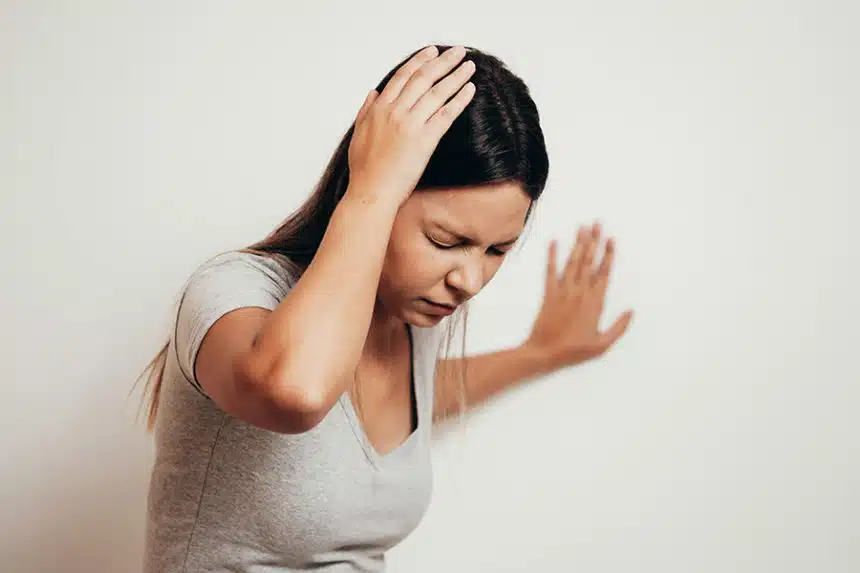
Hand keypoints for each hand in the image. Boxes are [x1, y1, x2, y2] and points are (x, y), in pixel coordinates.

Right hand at [347, 45, 475, 205]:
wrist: (371, 192)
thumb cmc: (364, 170)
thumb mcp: (359, 134)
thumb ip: (366, 111)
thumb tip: (373, 92)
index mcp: (379, 109)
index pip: (403, 76)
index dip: (420, 61)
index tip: (433, 52)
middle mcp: (395, 111)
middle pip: (423, 78)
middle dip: (443, 62)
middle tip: (458, 52)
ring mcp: (410, 124)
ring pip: (437, 92)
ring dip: (456, 76)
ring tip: (469, 66)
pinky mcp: (424, 140)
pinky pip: (446, 114)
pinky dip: (459, 99)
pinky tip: (470, 90)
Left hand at [524, 222, 632, 367]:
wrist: (544, 353)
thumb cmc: (574, 351)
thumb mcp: (602, 345)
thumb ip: (618, 327)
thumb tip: (631, 311)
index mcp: (595, 302)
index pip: (603, 273)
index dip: (608, 254)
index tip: (612, 239)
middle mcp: (580, 292)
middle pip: (589, 261)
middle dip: (594, 241)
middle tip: (598, 223)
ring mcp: (563, 291)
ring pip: (573, 262)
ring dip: (578, 243)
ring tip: (582, 227)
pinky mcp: (548, 294)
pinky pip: (550, 271)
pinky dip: (552, 256)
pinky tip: (554, 242)